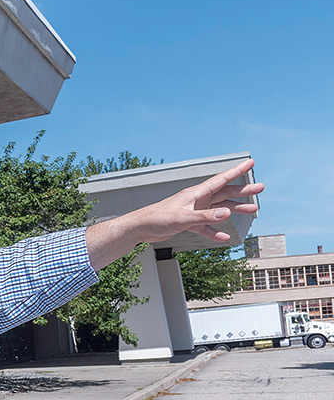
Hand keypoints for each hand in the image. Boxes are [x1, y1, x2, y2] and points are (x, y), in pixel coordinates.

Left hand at [87, 158, 263, 268]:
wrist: (140, 228)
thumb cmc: (157, 218)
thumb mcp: (184, 218)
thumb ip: (205, 217)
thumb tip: (226, 215)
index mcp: (196, 193)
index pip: (221, 179)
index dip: (237, 171)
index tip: (251, 162)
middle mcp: (197, 200)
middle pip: (224, 193)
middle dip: (242, 191)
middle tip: (260, 188)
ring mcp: (193, 211)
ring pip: (218, 210)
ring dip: (234, 210)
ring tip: (252, 210)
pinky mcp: (187, 222)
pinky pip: (206, 226)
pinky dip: (215, 231)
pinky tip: (224, 237)